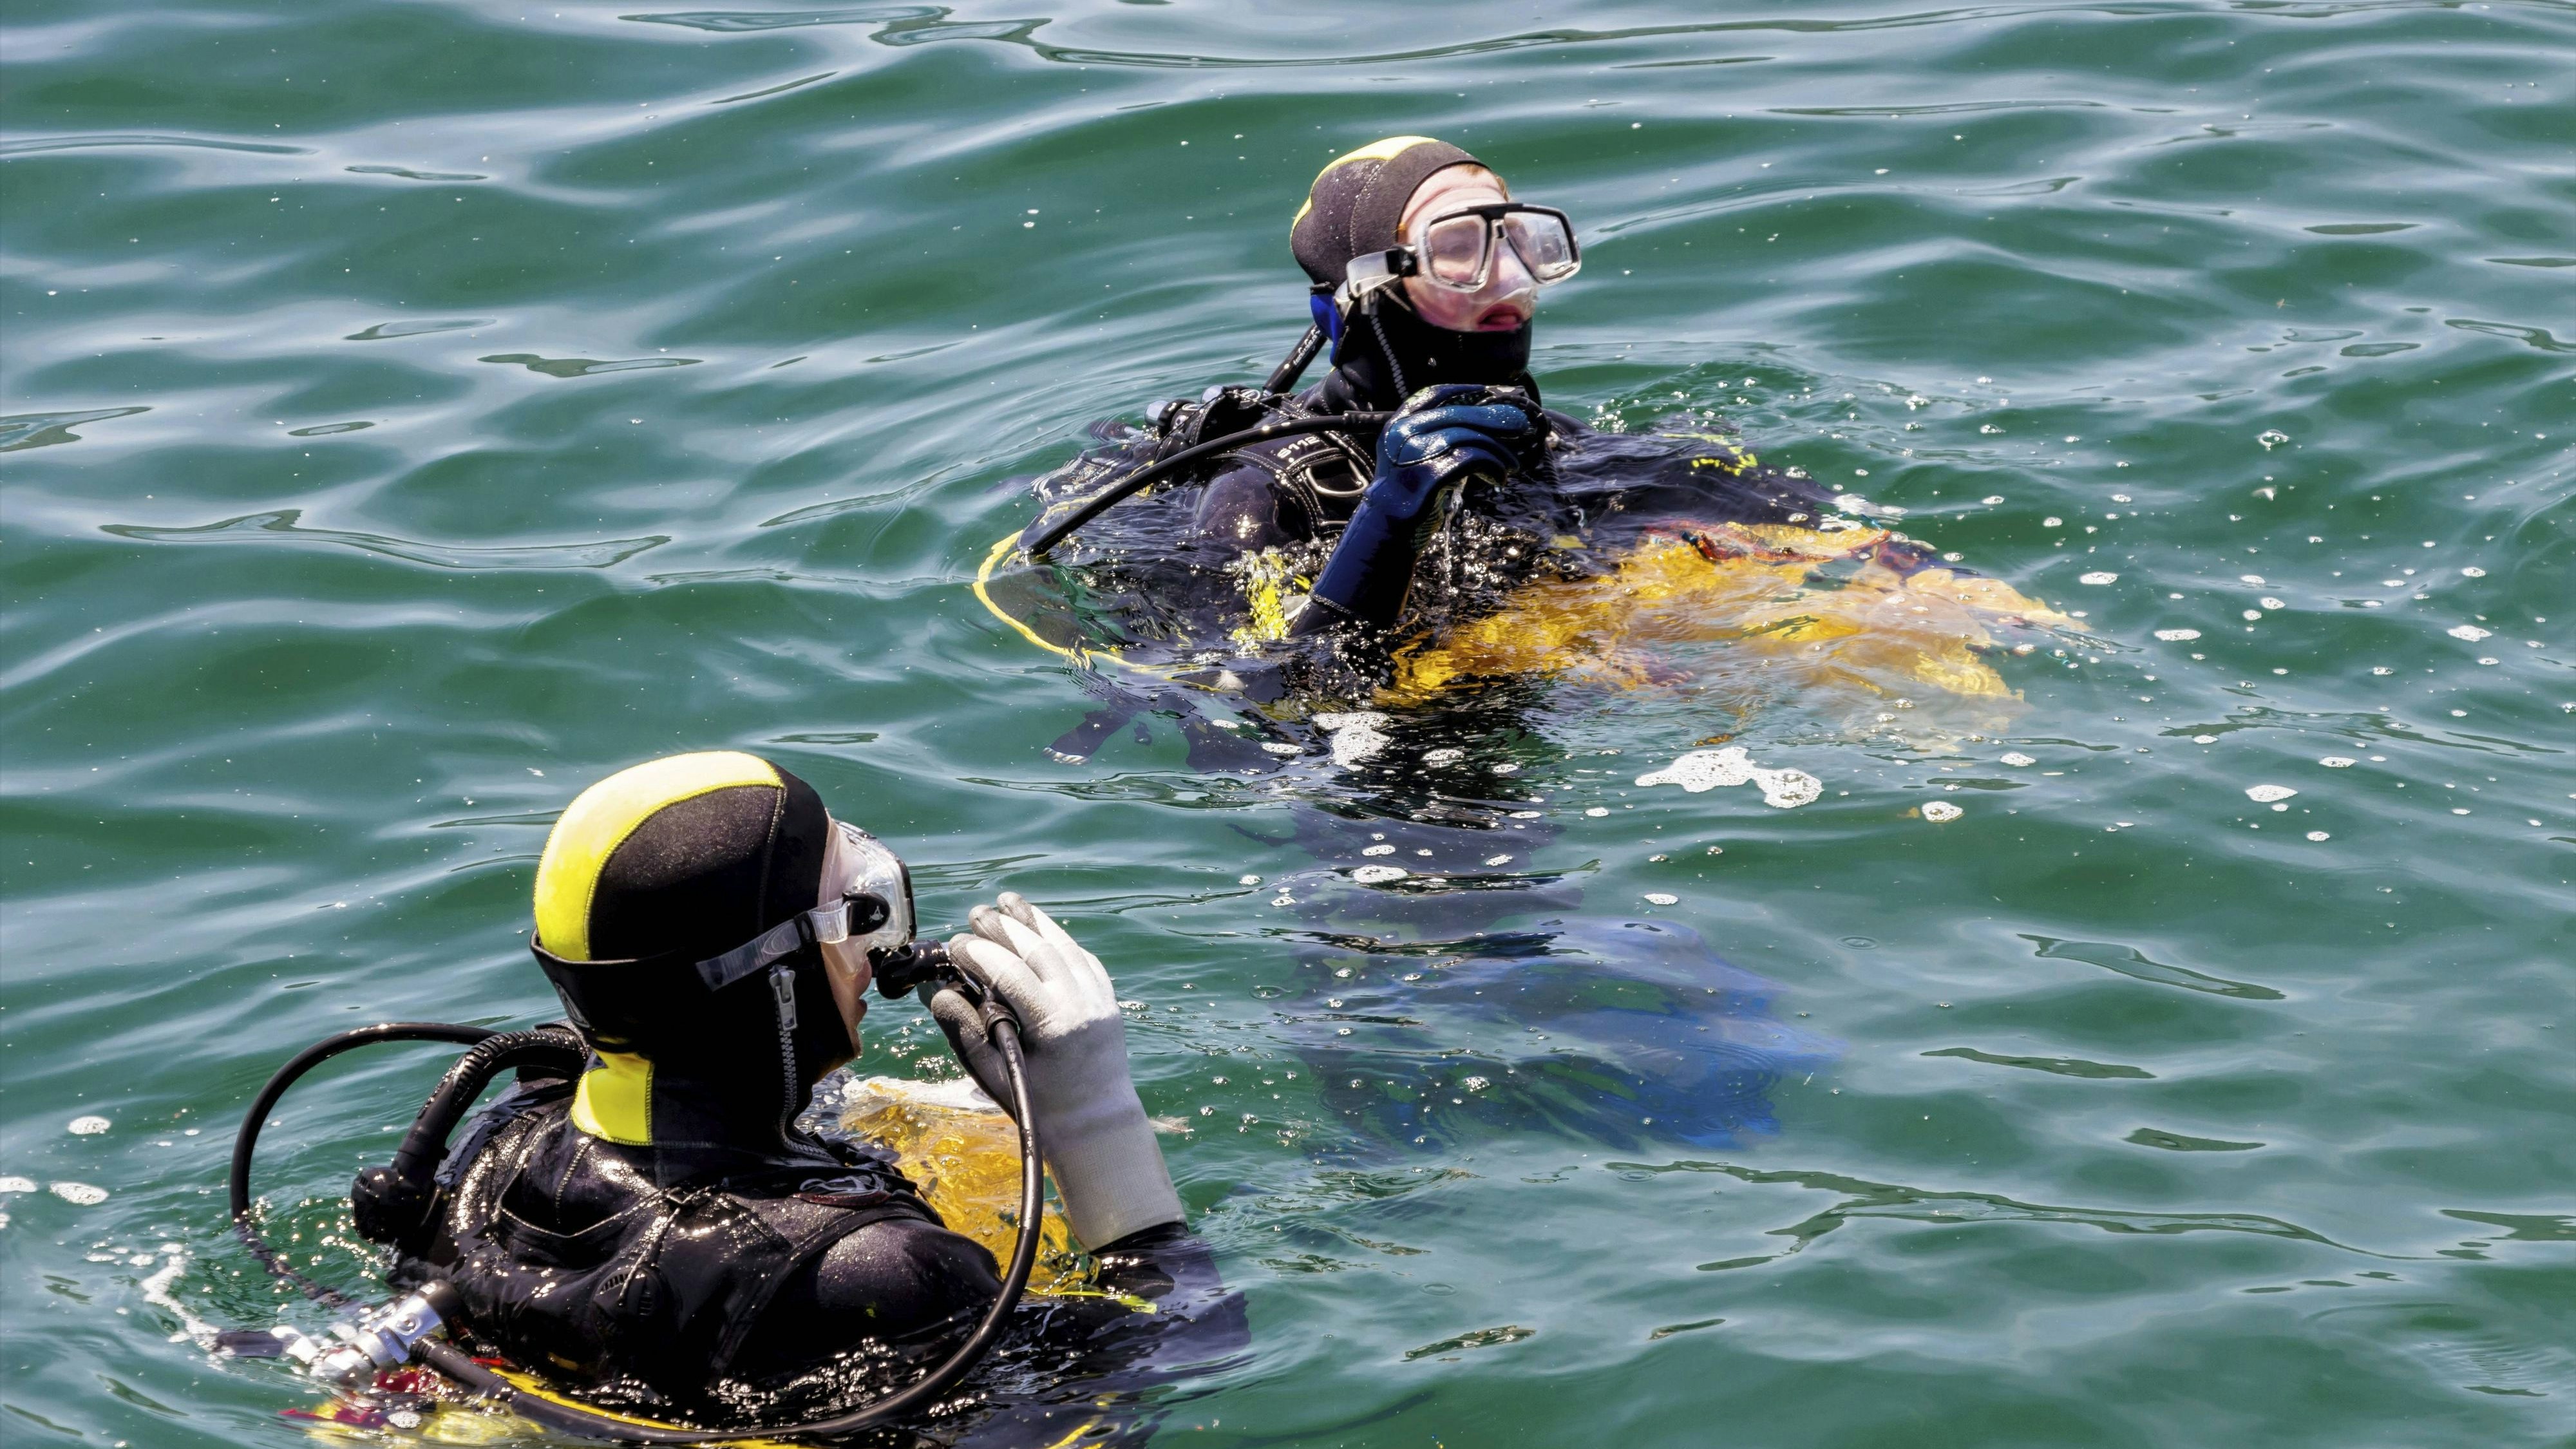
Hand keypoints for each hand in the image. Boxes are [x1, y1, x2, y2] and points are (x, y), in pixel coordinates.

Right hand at [928, 894, 1182, 1248]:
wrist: (1096, 1125)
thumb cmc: (1039, 1108)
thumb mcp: (993, 1076)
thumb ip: (964, 1032)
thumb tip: (938, 992)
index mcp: (1056, 1025)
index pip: (1012, 973)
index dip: (980, 954)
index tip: (956, 946)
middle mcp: (1084, 1004)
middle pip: (1041, 950)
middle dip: (1005, 928)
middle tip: (975, 914)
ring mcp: (1101, 999)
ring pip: (1065, 946)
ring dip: (1034, 922)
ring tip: (1006, 902)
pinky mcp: (1108, 999)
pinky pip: (1082, 958)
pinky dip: (1058, 939)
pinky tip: (1039, 928)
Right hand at [1373, 383, 1541, 483]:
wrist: (1387, 527)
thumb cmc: (1407, 493)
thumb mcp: (1411, 456)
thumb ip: (1432, 436)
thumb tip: (1479, 421)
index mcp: (1398, 424)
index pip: (1433, 394)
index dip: (1463, 391)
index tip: (1487, 391)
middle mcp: (1404, 433)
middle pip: (1458, 414)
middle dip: (1493, 418)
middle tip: (1519, 425)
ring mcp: (1416, 452)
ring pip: (1470, 437)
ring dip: (1498, 450)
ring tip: (1511, 464)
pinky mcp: (1431, 472)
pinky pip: (1474, 459)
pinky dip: (1493, 467)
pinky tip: (1499, 478)